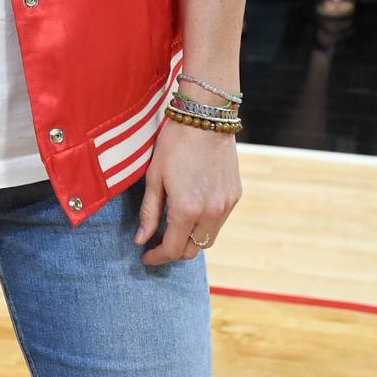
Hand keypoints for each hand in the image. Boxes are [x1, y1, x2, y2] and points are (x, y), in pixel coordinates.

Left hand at [134, 119, 241, 264]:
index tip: (145, 257)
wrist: (206, 119)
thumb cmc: (174, 144)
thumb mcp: (154, 177)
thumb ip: (149, 212)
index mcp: (187, 209)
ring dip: (190, 240)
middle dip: (173, 252)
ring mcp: (226, 205)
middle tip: (157, 244)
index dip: (157, 257)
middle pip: (192, 250)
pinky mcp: (235, 196)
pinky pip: (219, 222)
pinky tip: (191, 211)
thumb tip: (141, 240)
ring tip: (172, 228)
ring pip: (208, 238)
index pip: (173, 249)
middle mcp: (211, 212)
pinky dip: (204, 224)